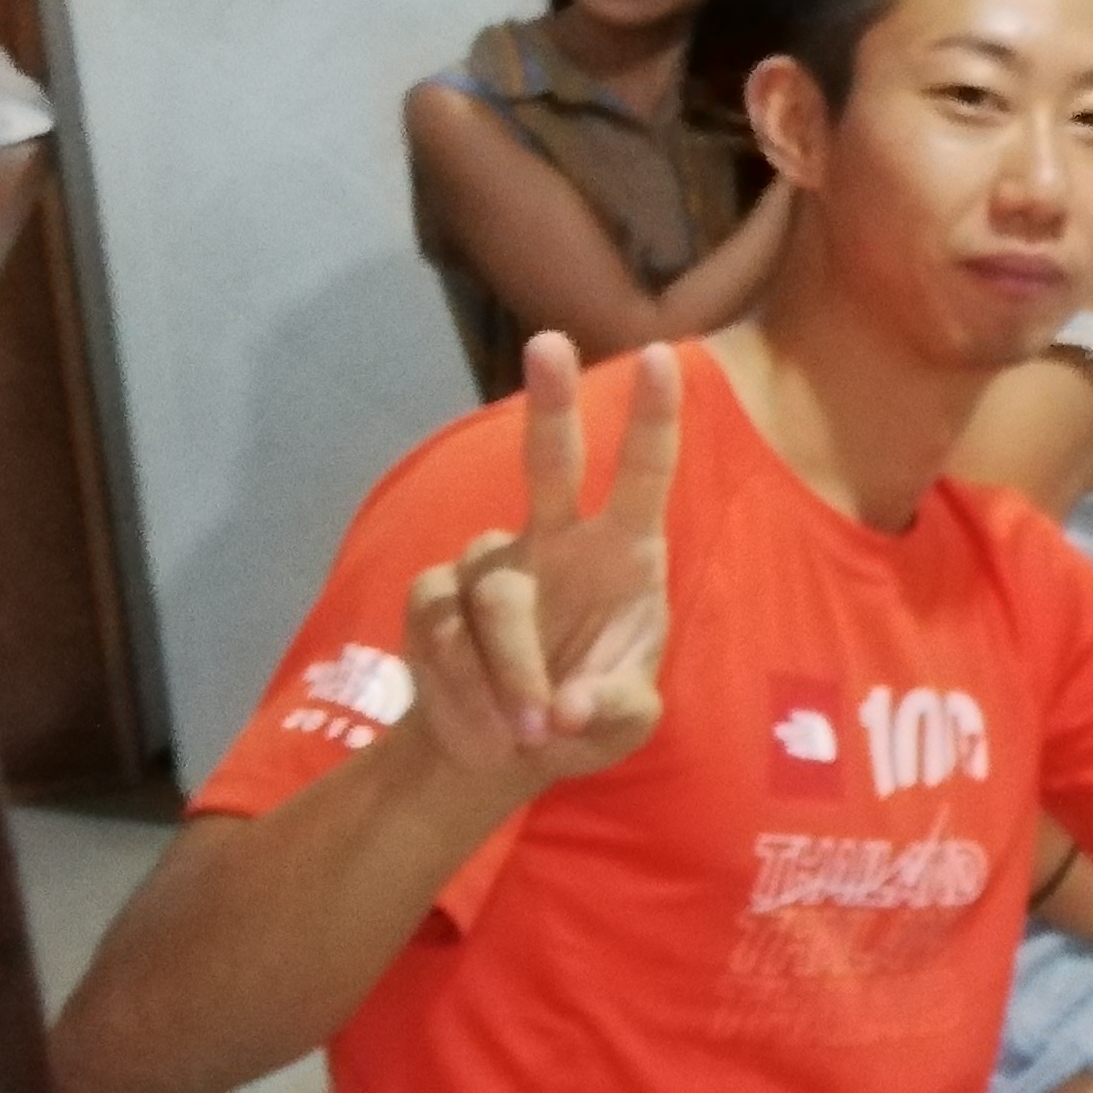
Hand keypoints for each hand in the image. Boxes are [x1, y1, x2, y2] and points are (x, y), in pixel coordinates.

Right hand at [401, 334, 678, 793]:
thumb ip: (614, 709)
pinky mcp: (433, 598)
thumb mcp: (625, 723)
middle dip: (549, 401)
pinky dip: (468, 689)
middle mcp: (555, 539)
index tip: (659, 355)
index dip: (652, 418)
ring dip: (512, 674)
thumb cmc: (584, 712)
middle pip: (548, 460)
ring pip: (495, 599)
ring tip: (529, 733)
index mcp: (623, 553)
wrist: (504, 750)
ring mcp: (488, 562)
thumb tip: (564, 707)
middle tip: (549, 342)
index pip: (643, 474)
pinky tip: (487, 721)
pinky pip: (444, 634)